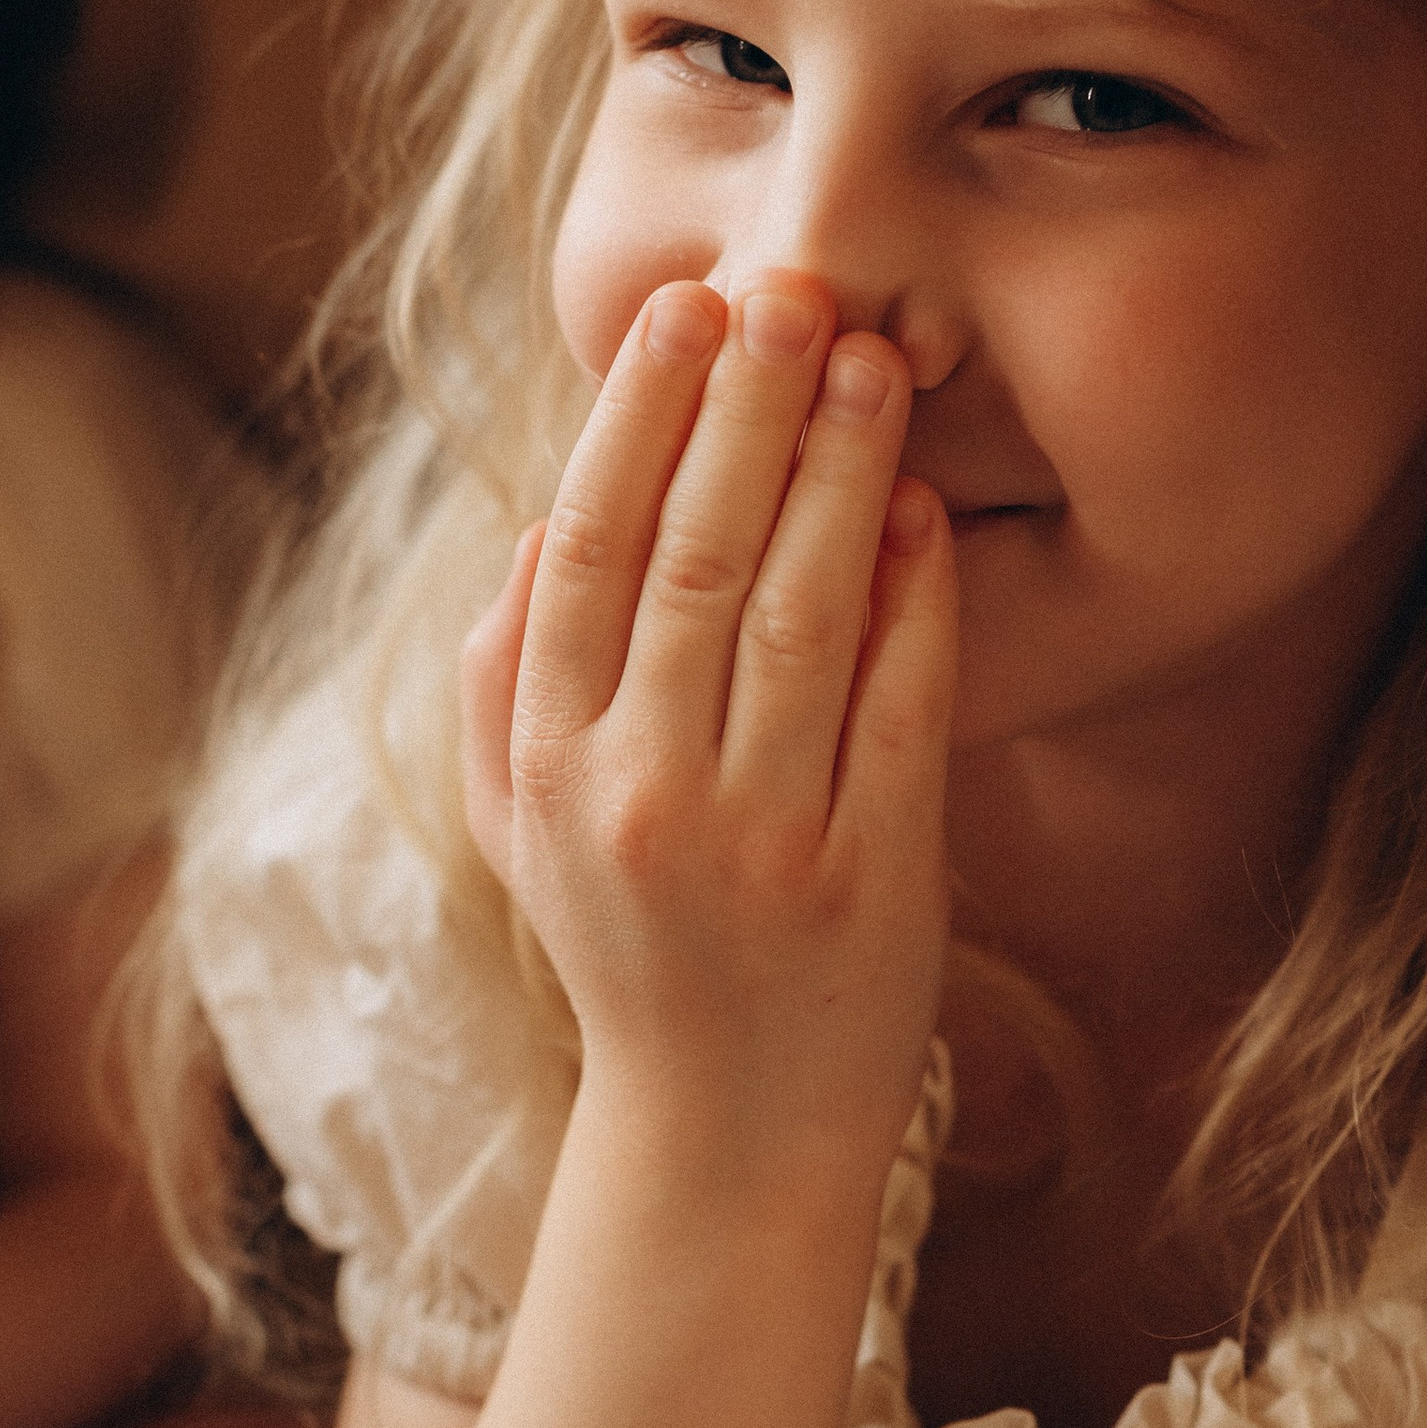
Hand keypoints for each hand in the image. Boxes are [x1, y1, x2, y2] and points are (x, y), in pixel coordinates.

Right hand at [461, 272, 956, 1210]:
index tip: (686, 309)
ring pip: (796, 615)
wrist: (725, 1139)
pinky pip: (896, 710)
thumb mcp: (517, 827)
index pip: (584, 550)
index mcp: (547, 763)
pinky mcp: (871, 878)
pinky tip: (924, 506)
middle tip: (793, 288)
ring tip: (870, 359)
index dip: (637, 418)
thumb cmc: (626, 949)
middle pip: (691, 558)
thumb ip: (501, 681)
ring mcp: (760, 839)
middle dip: (747, 410)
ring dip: (838, 473)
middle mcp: (640, 794)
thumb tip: (537, 527)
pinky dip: (913, 599)